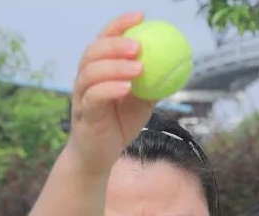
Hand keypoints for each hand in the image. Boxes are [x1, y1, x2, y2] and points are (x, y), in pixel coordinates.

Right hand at [66, 12, 156, 175]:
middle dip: (115, 44)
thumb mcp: (142, 101)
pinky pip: (94, 98)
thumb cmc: (119, 124)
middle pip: (94, 52)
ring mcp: (82, 96)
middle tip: (139, 46)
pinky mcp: (83, 115)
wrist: (100, 155)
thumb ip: (153, 83)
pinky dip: (109, 89)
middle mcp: (86, 78)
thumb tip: (177, 64)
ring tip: (138, 69)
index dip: (120, 24)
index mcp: (99, 69)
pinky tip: (127, 88)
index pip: (105, 39)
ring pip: (91, 73)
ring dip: (115, 67)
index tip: (141, 16)